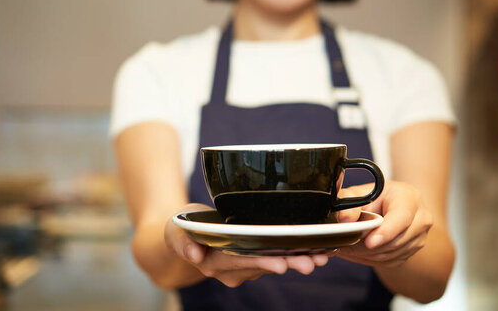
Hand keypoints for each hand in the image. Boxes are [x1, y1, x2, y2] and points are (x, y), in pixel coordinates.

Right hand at [165, 203, 329, 286]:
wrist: (186, 238)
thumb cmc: (182, 229)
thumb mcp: (175, 231)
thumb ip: (182, 241)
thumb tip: (193, 255)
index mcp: (214, 261)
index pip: (240, 262)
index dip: (261, 263)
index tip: (281, 264)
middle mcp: (232, 268)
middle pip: (263, 265)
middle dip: (288, 263)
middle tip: (312, 263)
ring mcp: (246, 265)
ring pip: (274, 262)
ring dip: (298, 259)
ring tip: (322, 257)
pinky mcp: (255, 258)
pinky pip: (277, 256)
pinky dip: (296, 252)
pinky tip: (318, 249)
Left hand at [335, 181, 433, 267]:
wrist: (391, 203)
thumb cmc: (375, 196)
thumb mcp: (358, 193)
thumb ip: (349, 203)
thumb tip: (345, 220)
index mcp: (409, 198)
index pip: (402, 217)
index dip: (386, 231)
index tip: (369, 242)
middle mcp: (420, 219)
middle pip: (396, 241)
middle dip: (367, 246)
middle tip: (344, 245)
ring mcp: (418, 238)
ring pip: (390, 254)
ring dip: (365, 254)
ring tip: (344, 247)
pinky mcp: (411, 252)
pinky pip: (389, 262)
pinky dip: (369, 259)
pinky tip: (355, 252)